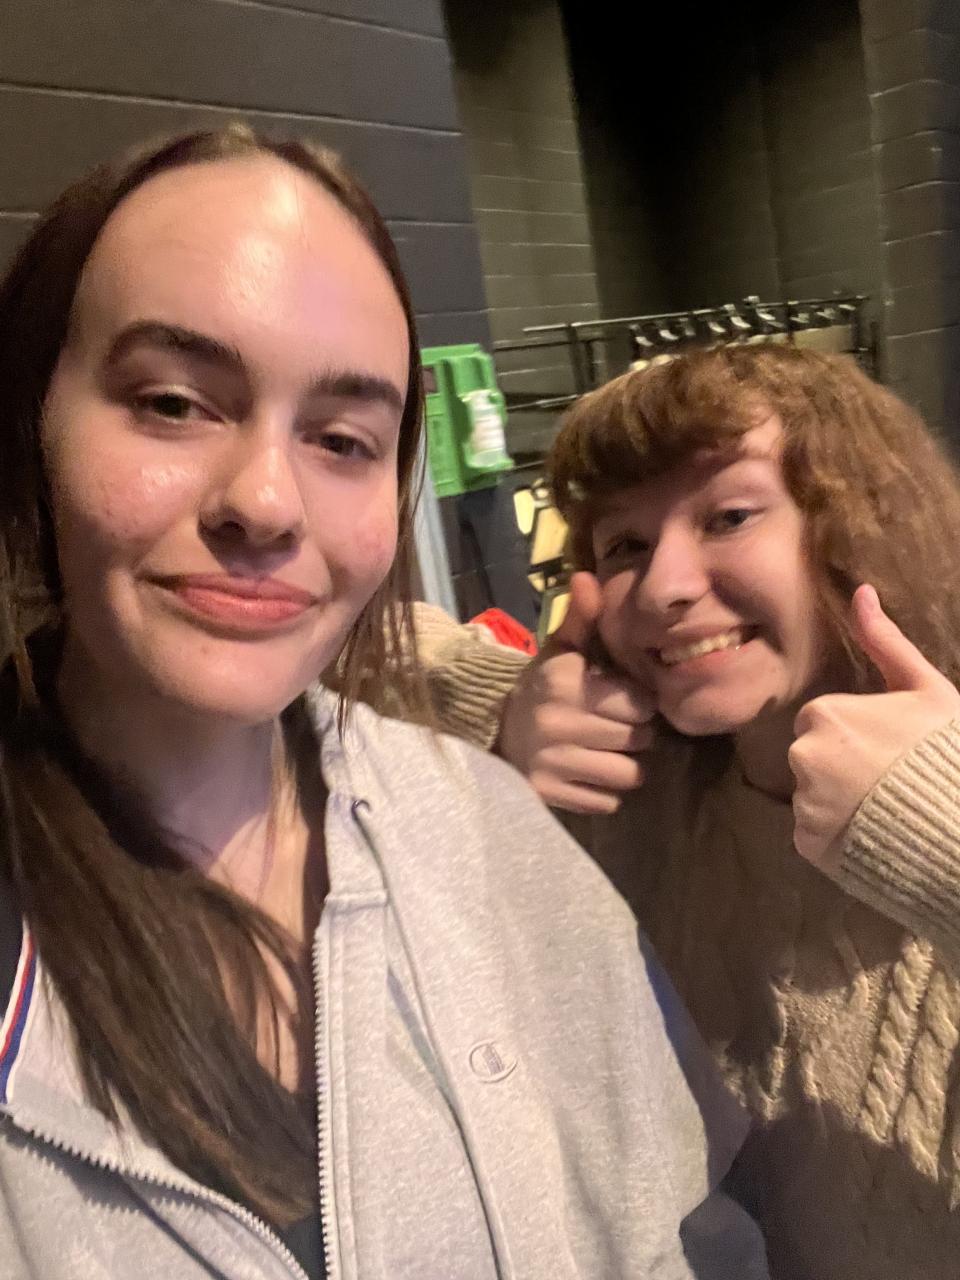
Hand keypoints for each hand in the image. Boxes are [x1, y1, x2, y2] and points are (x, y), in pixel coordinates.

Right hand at [498, 571, 654, 813]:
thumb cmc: (542, 688)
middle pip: (639, 740)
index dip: (640, 704)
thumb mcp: (559, 652)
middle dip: (637, 737)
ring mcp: (553, 762)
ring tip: (609, 754)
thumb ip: (581, 618)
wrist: (493, 732)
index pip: (640, 704)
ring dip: (626, 768)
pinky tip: (589, 775)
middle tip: (621, 730)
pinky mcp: (548, 795)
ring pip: (628, 775)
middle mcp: (558, 722)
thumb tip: (587, 576)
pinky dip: (605, 793)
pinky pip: (606, 803)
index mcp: (566, 683)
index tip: (626, 702)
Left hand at [789, 584, 959, 870]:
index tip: (887, 748)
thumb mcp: (924, 688)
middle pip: (812, 758)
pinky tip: (871, 835)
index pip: (821, 722)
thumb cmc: (946, 751)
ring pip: (812, 797)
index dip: (855, 734)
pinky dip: (835, 836)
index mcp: (822, 714)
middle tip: (886, 780)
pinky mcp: (808, 845)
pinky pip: (813, 835)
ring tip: (884, 809)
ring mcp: (804, 804)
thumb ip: (884, 641)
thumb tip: (860, 590)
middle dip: (841, 766)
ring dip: (838, 802)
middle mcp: (802, 757)